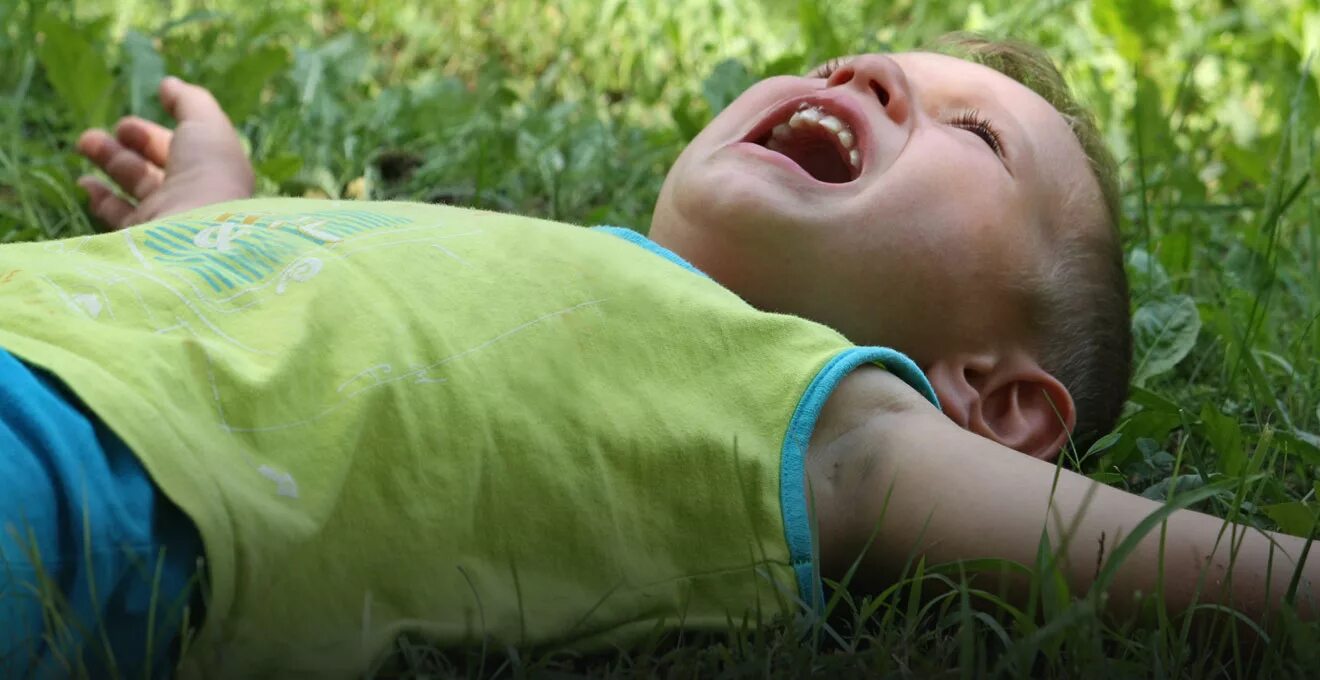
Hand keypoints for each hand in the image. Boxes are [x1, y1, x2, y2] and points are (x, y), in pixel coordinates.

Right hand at [76, 76, 254, 229]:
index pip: (181, 153)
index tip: (124, 125)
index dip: (152, 136)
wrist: (196, 237)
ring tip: (84, 143)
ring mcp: (170, 222)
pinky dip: (101, 199)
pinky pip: (121, 218)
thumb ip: (189, 102)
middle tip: (96, 135)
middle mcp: (194, 199)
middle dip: (125, 147)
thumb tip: (169, 84)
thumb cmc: (207, 174)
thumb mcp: (206, 125)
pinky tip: (85, 184)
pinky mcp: (147, 241)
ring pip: (136, 189)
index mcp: (215, 173)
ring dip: (109, 163)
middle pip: (155, 170)